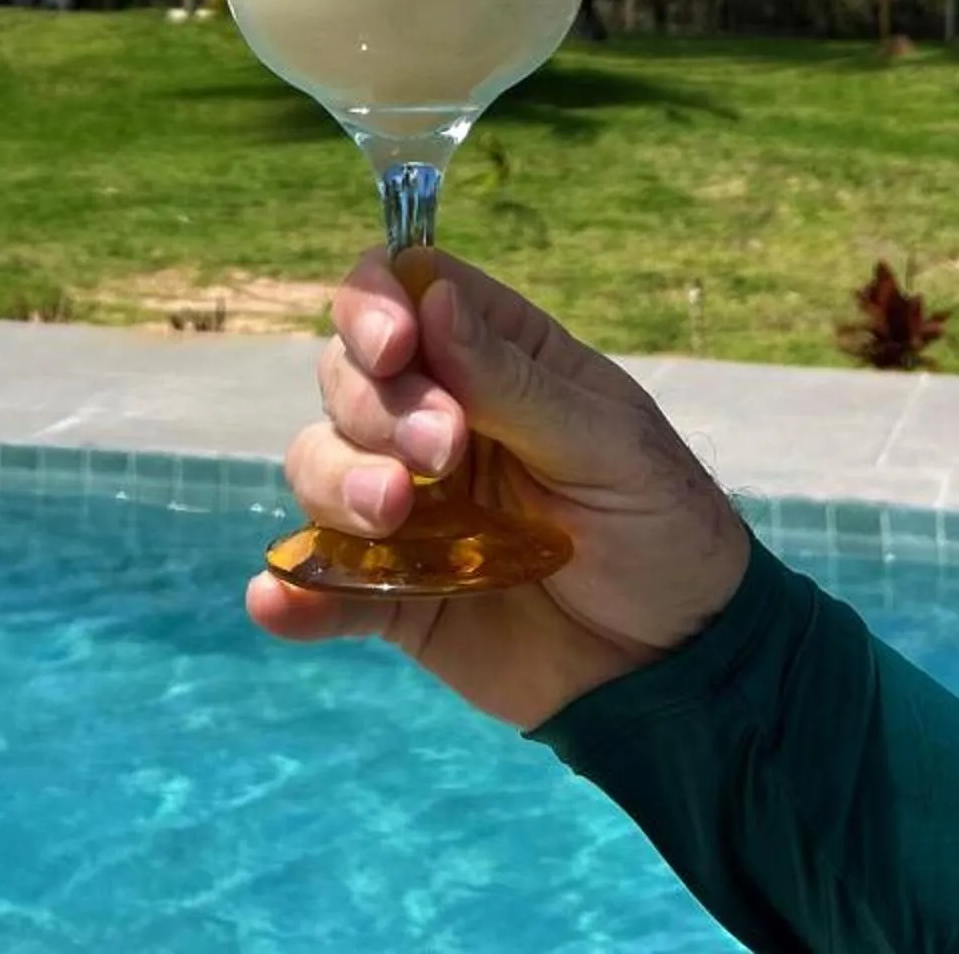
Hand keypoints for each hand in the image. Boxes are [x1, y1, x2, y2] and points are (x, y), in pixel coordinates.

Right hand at [244, 248, 750, 731]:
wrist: (681, 665)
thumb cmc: (661, 526)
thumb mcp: (605, 443)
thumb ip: (512, 381)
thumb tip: (432, 298)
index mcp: (493, 358)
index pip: (402, 292)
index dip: (374, 305)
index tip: (395, 347)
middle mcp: (436, 418)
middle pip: (348, 376)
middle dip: (375, 407)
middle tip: (442, 456)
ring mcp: (408, 507)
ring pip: (319, 464)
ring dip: (336, 482)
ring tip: (392, 516)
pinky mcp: (396, 595)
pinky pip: (325, 585)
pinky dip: (293, 591)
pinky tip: (277, 601)